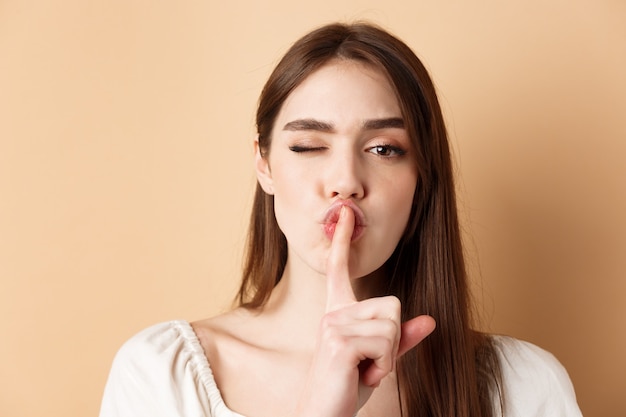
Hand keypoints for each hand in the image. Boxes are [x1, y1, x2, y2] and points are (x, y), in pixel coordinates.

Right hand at [296, 206, 435, 416]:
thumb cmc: (346, 388)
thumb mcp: (379, 361)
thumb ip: (402, 339)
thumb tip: (430, 320)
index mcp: (338, 313)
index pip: (340, 271)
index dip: (344, 242)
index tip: (346, 215)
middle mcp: (333, 314)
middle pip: (393, 305)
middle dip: (393, 341)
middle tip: (368, 364)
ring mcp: (333, 325)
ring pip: (393, 325)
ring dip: (388, 357)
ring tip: (363, 370)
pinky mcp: (339, 342)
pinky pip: (387, 344)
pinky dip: (383, 367)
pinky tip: (361, 375)